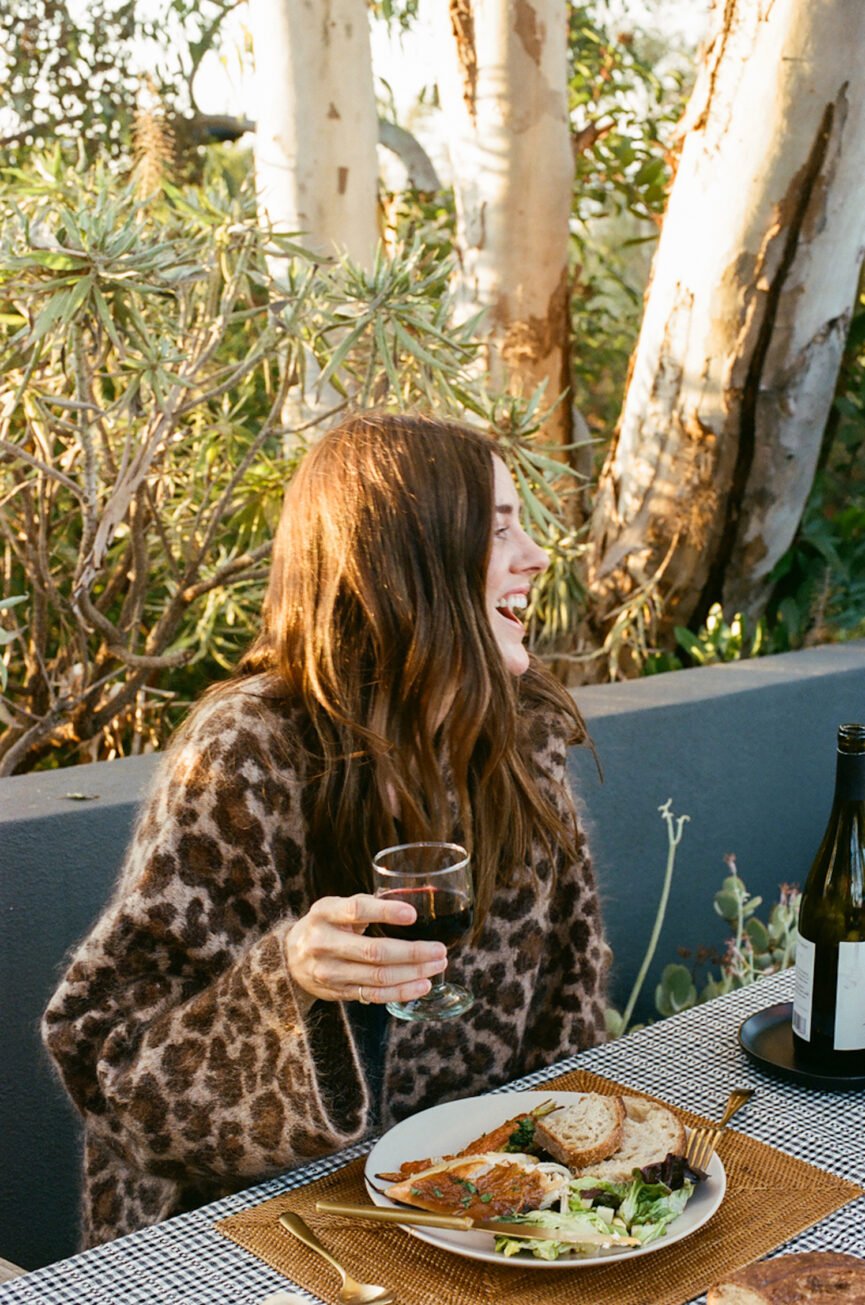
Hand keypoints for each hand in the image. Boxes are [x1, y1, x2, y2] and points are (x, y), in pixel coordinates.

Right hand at [284, 893, 447, 1005]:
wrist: (288, 959)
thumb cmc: (324, 925)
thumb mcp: (334, 907)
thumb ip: (365, 904)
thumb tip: (411, 899)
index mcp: (324, 913)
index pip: (356, 911)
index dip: (386, 912)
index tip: (413, 914)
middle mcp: (324, 943)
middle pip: (374, 951)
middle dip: (412, 952)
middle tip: (439, 949)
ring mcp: (330, 972)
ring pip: (378, 977)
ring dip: (413, 973)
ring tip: (437, 965)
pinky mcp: (338, 992)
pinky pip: (374, 995)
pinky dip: (401, 992)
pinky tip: (422, 985)